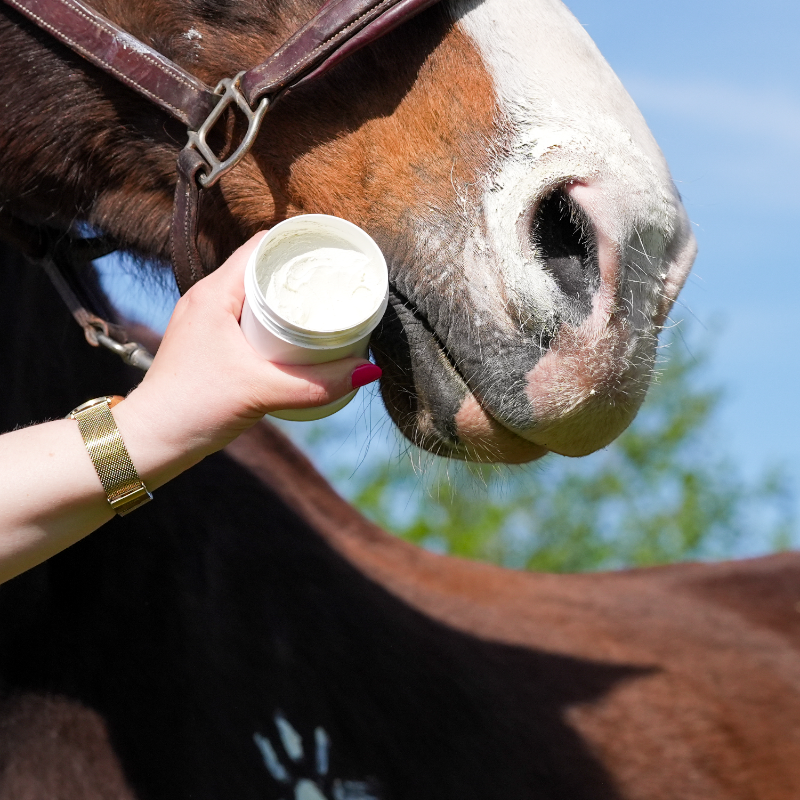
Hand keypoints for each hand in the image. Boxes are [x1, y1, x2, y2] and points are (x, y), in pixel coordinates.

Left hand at [112, 233, 380, 487]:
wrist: (151, 441)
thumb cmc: (194, 407)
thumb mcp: (262, 392)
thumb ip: (316, 384)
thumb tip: (367, 372)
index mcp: (214, 293)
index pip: (261, 247)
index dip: (298, 245)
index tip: (332, 254)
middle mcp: (207, 299)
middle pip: (262, 269)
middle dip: (300, 274)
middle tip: (336, 285)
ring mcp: (206, 321)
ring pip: (255, 295)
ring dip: (287, 300)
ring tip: (323, 309)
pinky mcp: (209, 343)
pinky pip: (248, 318)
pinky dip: (274, 322)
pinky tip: (296, 339)